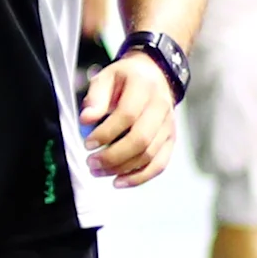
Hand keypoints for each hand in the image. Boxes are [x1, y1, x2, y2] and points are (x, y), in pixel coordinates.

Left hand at [78, 52, 177, 187]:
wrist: (154, 75)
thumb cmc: (126, 78)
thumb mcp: (106, 77)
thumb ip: (95, 97)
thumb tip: (85, 120)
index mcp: (144, 87)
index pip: (127, 114)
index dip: (106, 133)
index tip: (87, 143)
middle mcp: (161, 106)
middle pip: (141, 139)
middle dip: (113, 156)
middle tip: (91, 163)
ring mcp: (168, 125)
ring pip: (149, 155)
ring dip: (122, 168)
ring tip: (99, 171)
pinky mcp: (171, 139)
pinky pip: (159, 164)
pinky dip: (139, 177)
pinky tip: (119, 181)